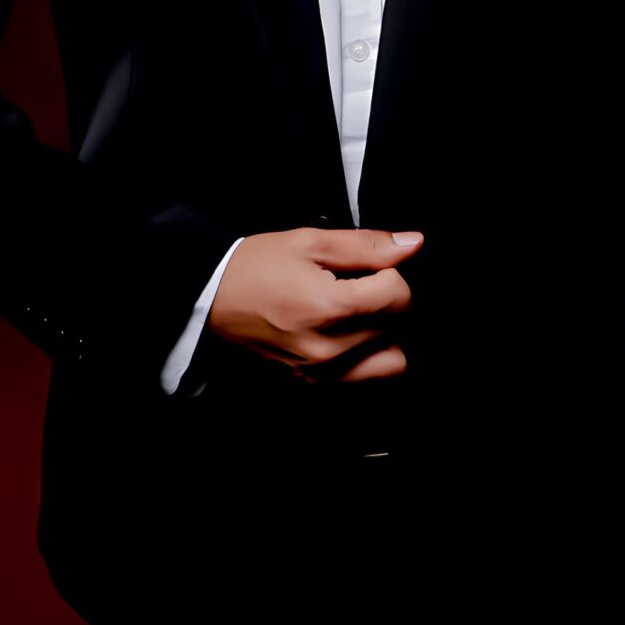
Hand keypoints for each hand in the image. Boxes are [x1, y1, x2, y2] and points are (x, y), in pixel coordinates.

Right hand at [208, 226, 422, 381]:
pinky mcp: (312, 383)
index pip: (399, 297)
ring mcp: (320, 372)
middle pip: (397, 327)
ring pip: (390, 360)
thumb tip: (413, 244)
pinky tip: (345, 332)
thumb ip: (367, 245)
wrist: (211, 299)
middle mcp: (328, 348)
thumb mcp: (311, 241)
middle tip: (358, 285)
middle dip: (387, 302)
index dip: (390, 274)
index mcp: (328, 308)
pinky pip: (364, 377)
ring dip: (384, 334)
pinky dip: (366, 356)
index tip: (367, 268)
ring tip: (357, 312)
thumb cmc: (256, 266)